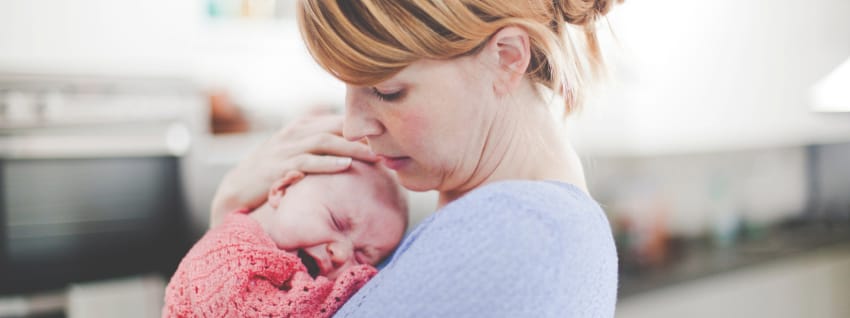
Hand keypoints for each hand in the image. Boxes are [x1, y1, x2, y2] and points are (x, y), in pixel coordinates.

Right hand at [210, 114, 377, 226]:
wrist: (237, 188)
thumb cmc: (273, 171)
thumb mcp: (297, 151)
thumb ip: (323, 146)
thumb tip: (357, 150)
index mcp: (303, 126)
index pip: (338, 120)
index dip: (364, 126)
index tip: (388, 136)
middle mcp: (295, 133)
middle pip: (336, 127)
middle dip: (363, 135)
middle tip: (389, 145)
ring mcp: (286, 149)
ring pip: (324, 142)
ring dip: (351, 148)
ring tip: (374, 156)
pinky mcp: (279, 168)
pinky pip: (307, 162)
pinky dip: (327, 163)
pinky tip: (345, 165)